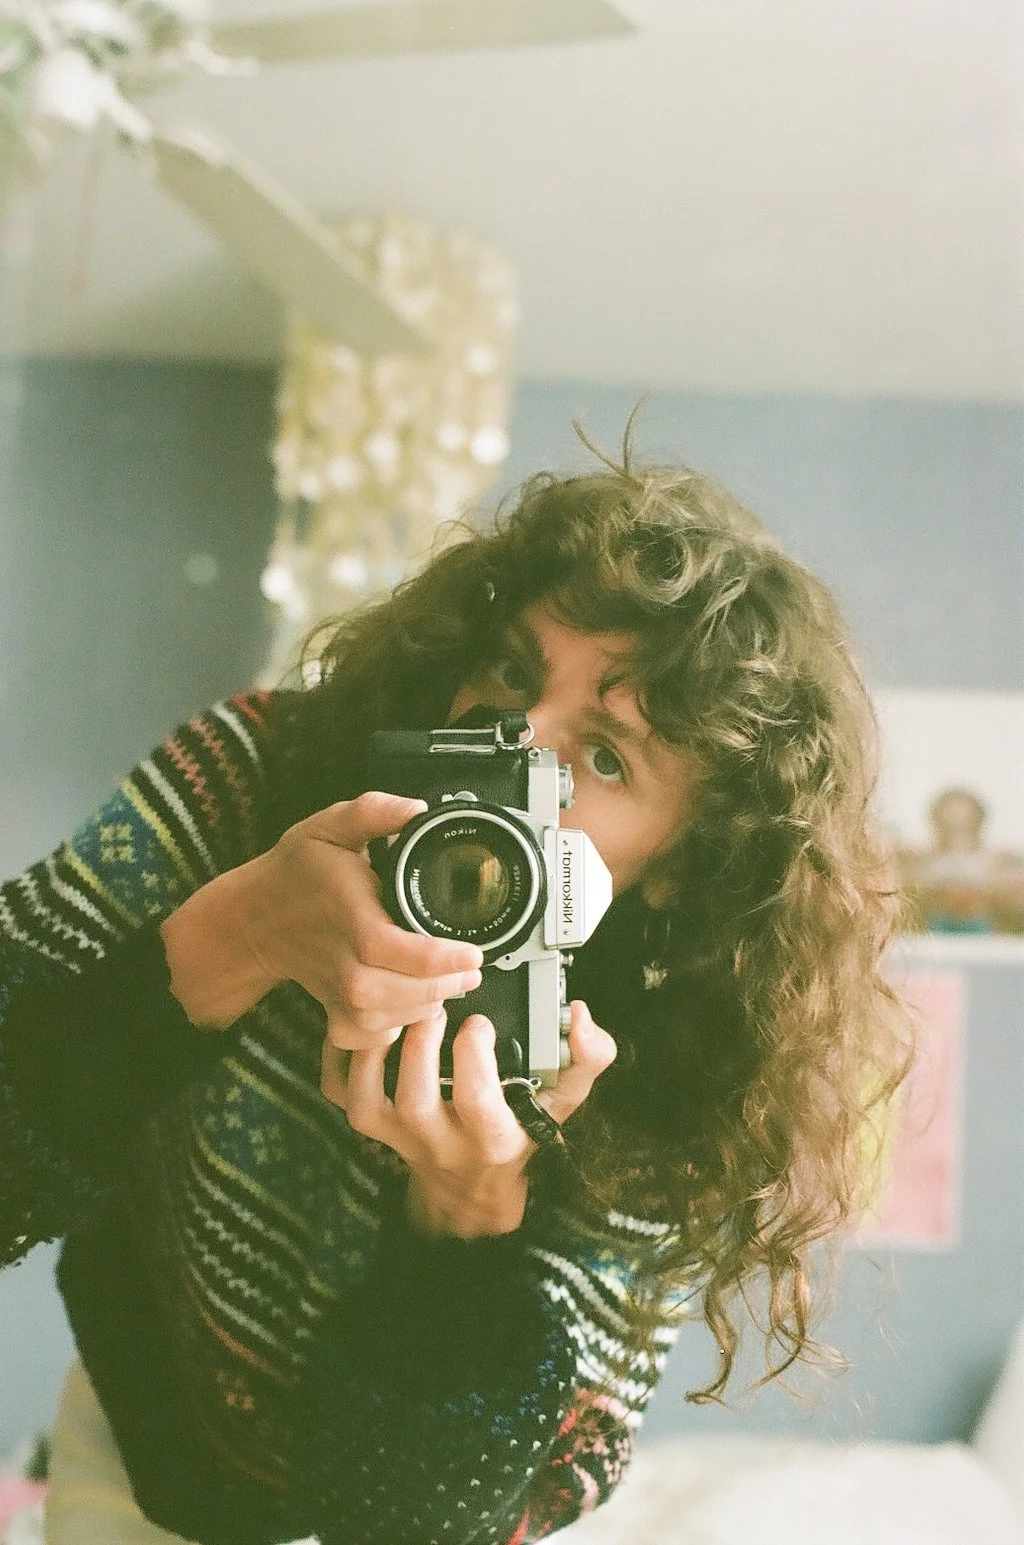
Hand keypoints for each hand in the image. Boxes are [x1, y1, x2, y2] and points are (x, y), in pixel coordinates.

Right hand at [160, 792, 482, 1044]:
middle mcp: (342, 962)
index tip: (473, 953)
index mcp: (348, 916)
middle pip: (401, 993)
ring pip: (389, 1018)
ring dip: (427, 1004)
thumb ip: (375, 812)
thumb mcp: (330, 826)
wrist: (254, 918)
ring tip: (453, 982)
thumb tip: (416, 810)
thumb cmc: (294, 872)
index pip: (397, 950)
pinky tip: (416, 1005)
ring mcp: (336, 991)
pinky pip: (370, 1035)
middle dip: (445, 983)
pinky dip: (396, 1028)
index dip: (441, 958)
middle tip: (472, 967)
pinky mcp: (333, 1009)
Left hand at [321, 1000, 616, 1237]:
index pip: (476, 1102)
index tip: (480, 1021)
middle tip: (432, 1002)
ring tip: (395, 1008)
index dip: (473, 1055)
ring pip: (366, 1100)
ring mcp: (397, 1138)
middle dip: (419, 1045)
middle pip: (415, 1099)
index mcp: (493, 1138)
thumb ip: (588, 1058)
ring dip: (374, 1050)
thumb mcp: (563, 1098)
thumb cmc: (519, 1127)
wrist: (471, 1182)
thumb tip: (580, 1015)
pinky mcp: (369, 1126)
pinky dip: (338, 1055)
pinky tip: (360, 1022)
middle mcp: (439, 1144)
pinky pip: (339, 1091)